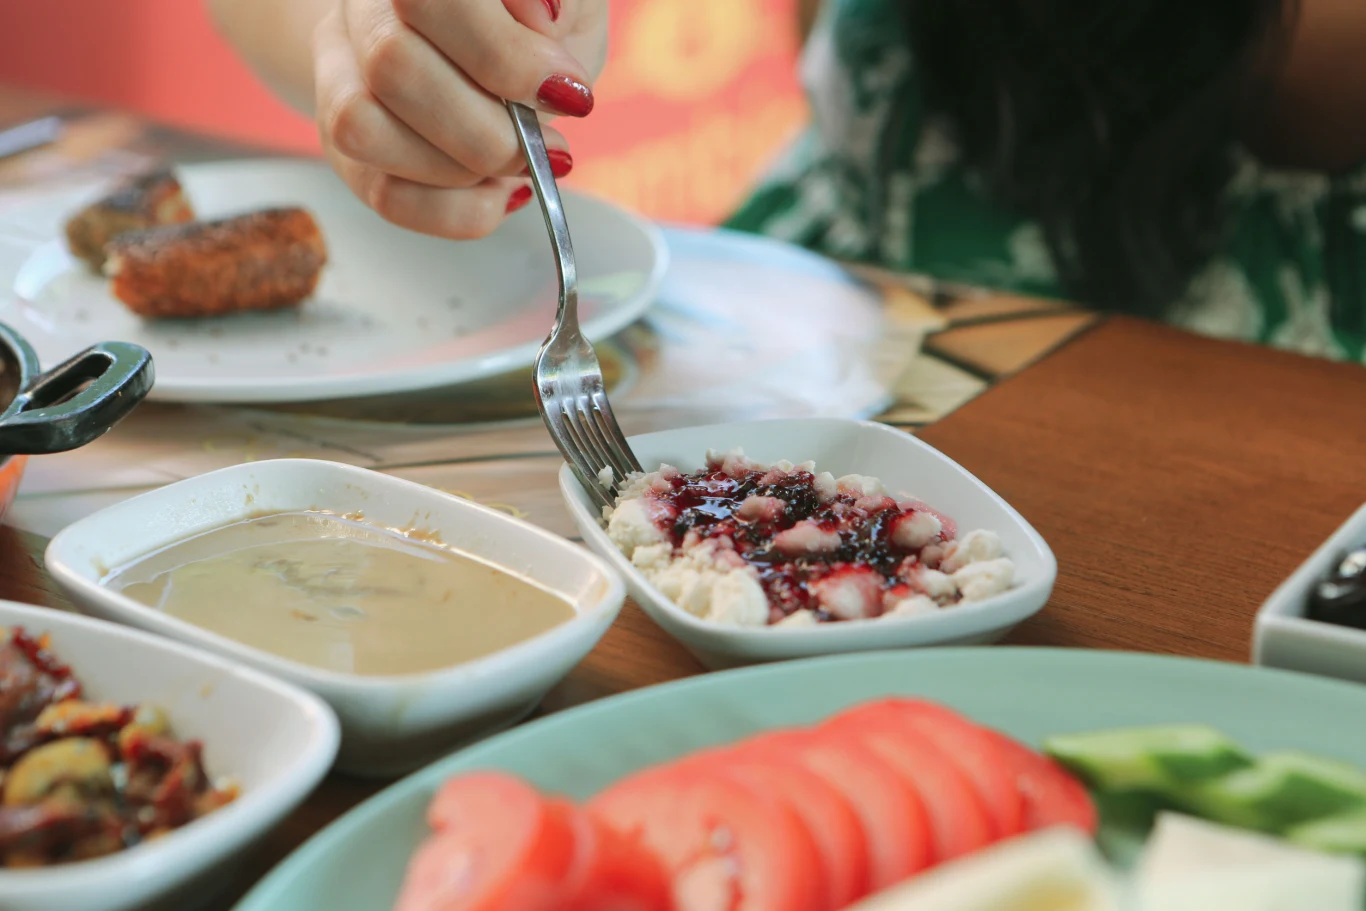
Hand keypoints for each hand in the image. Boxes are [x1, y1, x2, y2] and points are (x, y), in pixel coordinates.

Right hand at [312, 0, 607, 238]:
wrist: (490, 55)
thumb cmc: (532, 27)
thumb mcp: (569, 6)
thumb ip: (564, 3)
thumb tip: (544, 15)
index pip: (430, 0)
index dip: (502, 56)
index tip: (568, 93)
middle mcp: (362, 11)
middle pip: (390, 66)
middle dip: (488, 130)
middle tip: (548, 146)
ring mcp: (340, 79)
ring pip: (362, 130)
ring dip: (460, 171)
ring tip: (518, 167)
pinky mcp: (347, 148)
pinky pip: (383, 194)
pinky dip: (454, 210)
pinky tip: (496, 193)